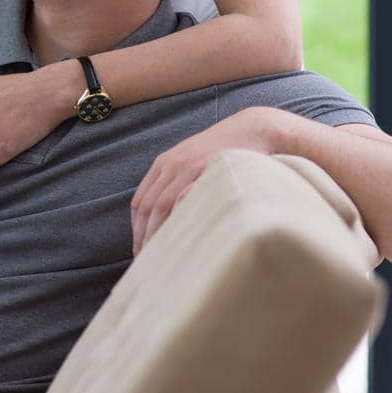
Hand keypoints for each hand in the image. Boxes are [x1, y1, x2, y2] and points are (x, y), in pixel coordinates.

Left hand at [130, 107, 281, 254]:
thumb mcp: (194, 163)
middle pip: (148, 207)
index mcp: (164, 164)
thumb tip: (169, 221)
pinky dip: (179, 220)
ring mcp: (189, 166)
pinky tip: (183, 240)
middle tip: (147, 263)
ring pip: (162, 205)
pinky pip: (185, 198)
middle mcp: (172, 164)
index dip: (137, 229)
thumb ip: (178, 184)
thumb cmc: (225, 152)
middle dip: (144, 237)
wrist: (254, 129)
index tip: (140, 251)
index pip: (140, 202)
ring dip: (158, 234)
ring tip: (161, 258)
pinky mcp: (207, 170)